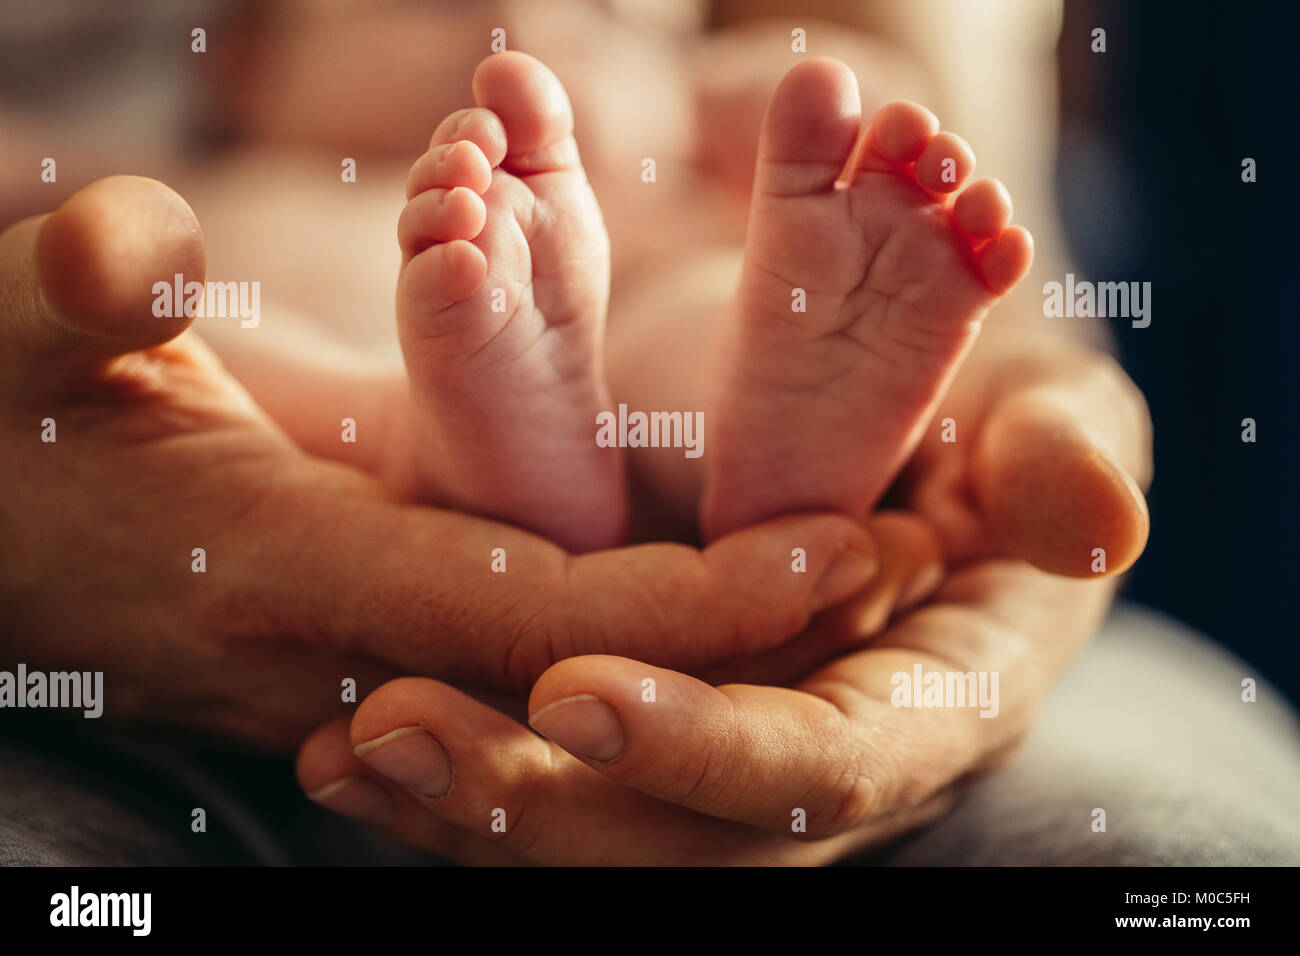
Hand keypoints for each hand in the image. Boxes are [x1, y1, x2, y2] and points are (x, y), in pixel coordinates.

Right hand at [0, 176, 878, 747]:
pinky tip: (731, 579)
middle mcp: (349, 637)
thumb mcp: (12, 338)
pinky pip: (531, 643)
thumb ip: (75, 294)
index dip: (691, 597)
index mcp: (286, 563)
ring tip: (862, 571)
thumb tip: (142, 251)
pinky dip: (640, 619)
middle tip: (912, 564)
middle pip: (595, 660)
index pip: (532, 604)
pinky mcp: (368, 633)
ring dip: (720, 630)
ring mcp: (364, 651)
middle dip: (754, 631)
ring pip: (576, 664)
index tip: (843, 549)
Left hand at [296, 327, 1151, 862]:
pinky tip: (345, 733)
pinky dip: (457, 762)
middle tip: (387, 731)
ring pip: (595, 829)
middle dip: (533, 802)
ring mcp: (725, 754)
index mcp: (924, 705)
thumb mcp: (1045, 415)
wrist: (920, 430)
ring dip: (461, 799)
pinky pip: (553, 777)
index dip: (706, 750)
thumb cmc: (995, 415)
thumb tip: (1094, 524)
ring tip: (340, 746)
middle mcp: (814, 760)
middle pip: (674, 840)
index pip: (817, 768)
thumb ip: (1061, 462)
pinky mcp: (655, 724)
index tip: (579, 694)